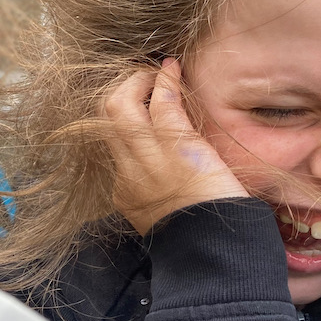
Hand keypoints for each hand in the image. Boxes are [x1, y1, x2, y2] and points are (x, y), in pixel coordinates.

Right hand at [103, 58, 247, 233]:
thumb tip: (172, 176)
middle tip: (140, 81)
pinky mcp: (174, 143)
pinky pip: (160, 101)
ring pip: (119, 106)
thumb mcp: (169, 216)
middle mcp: (127, 173)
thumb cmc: (204, 235)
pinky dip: (163, 81)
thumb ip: (160, 194)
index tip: (141, 109)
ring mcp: (146, 156)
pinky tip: (172, 69)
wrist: (217, 250)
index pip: (113, 147)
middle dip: (120, 93)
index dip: (124, 121)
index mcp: (125, 194)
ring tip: (153, 72)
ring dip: (136, 82)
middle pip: (104, 120)